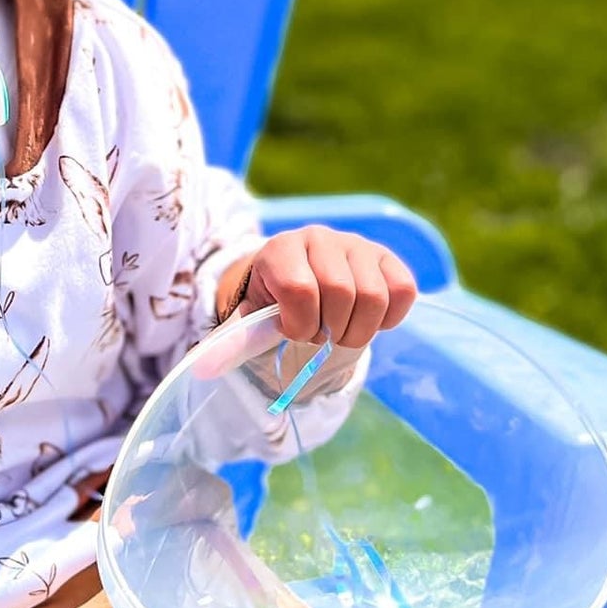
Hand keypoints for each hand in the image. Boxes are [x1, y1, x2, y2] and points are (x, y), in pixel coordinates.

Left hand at [229, 226, 417, 348]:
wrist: (299, 281)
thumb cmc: (273, 305)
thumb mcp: (249, 321)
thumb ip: (231, 343)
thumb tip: (203, 369)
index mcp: (280, 250)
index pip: (299, 290)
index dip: (299, 325)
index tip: (293, 333)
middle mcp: (319, 238)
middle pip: (341, 294)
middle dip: (331, 330)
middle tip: (320, 336)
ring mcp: (356, 244)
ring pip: (374, 296)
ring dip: (358, 330)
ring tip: (341, 332)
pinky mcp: (386, 257)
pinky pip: (403, 290)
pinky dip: (388, 317)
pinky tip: (367, 320)